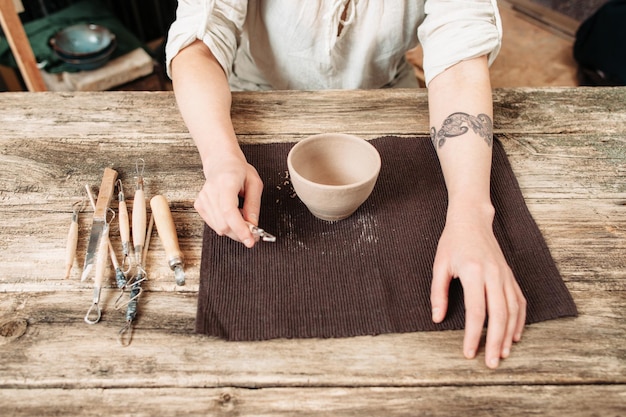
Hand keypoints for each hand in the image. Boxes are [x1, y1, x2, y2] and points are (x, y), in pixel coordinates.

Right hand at [194, 147, 263, 247]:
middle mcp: (210, 191)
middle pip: (224, 224)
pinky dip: (226, 224)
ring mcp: (202, 199)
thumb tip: (253, 226)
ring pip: (219, 228)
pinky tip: (231, 214)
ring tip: (242, 216)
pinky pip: (214, 225)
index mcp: (226, 182)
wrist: (221, 162)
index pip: (229, 211)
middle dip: (240, 232)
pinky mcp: (199, 205)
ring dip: (234, 229)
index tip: (250, 240)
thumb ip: (253, 206)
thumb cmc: (238, 170)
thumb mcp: (254, 183)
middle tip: (253, 231)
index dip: (240, 228)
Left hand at [430, 207, 525, 368]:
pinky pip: (519, 301)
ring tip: (504, 354)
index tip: (470, 352)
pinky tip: (515, 335)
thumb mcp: (439, 265)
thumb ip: (438, 293)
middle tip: (492, 363)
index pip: (476, 311)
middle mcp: (493, 275)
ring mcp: (505, 275)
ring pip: (512, 310)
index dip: (474, 334)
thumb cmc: (452, 242)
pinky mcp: (510, 275)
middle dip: (496, 341)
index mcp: (473, 272)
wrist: (472, 220)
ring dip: (509, 334)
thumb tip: (437, 318)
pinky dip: (519, 319)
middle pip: (499, 315)